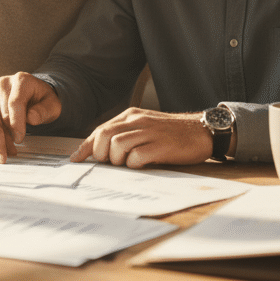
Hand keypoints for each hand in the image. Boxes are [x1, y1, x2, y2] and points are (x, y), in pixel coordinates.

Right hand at [0, 72, 61, 143]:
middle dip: (9, 130)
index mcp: (21, 79)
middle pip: (3, 111)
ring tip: (10, 141)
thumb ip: (43, 111)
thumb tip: (31, 118)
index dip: (17, 123)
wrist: (35, 95)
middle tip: (16, 144)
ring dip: (1, 131)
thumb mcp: (52, 106)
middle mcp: (4, 82)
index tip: (19, 138)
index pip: (15, 102)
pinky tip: (2, 136)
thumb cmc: (43, 100)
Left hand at [70, 108, 212, 167]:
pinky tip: (143, 164)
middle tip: (111, 163)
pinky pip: (136, 157)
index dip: (86, 147)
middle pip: (103, 136)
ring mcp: (149, 132)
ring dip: (118, 160)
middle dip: (100, 154)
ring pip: (117, 146)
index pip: (100, 130)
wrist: (202, 131)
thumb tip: (101, 151)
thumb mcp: (145, 128)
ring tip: (130, 163)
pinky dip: (135, 164)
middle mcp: (137, 121)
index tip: (76, 159)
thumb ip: (125, 134)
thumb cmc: (171, 134)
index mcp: (131, 116)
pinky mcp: (160, 145)